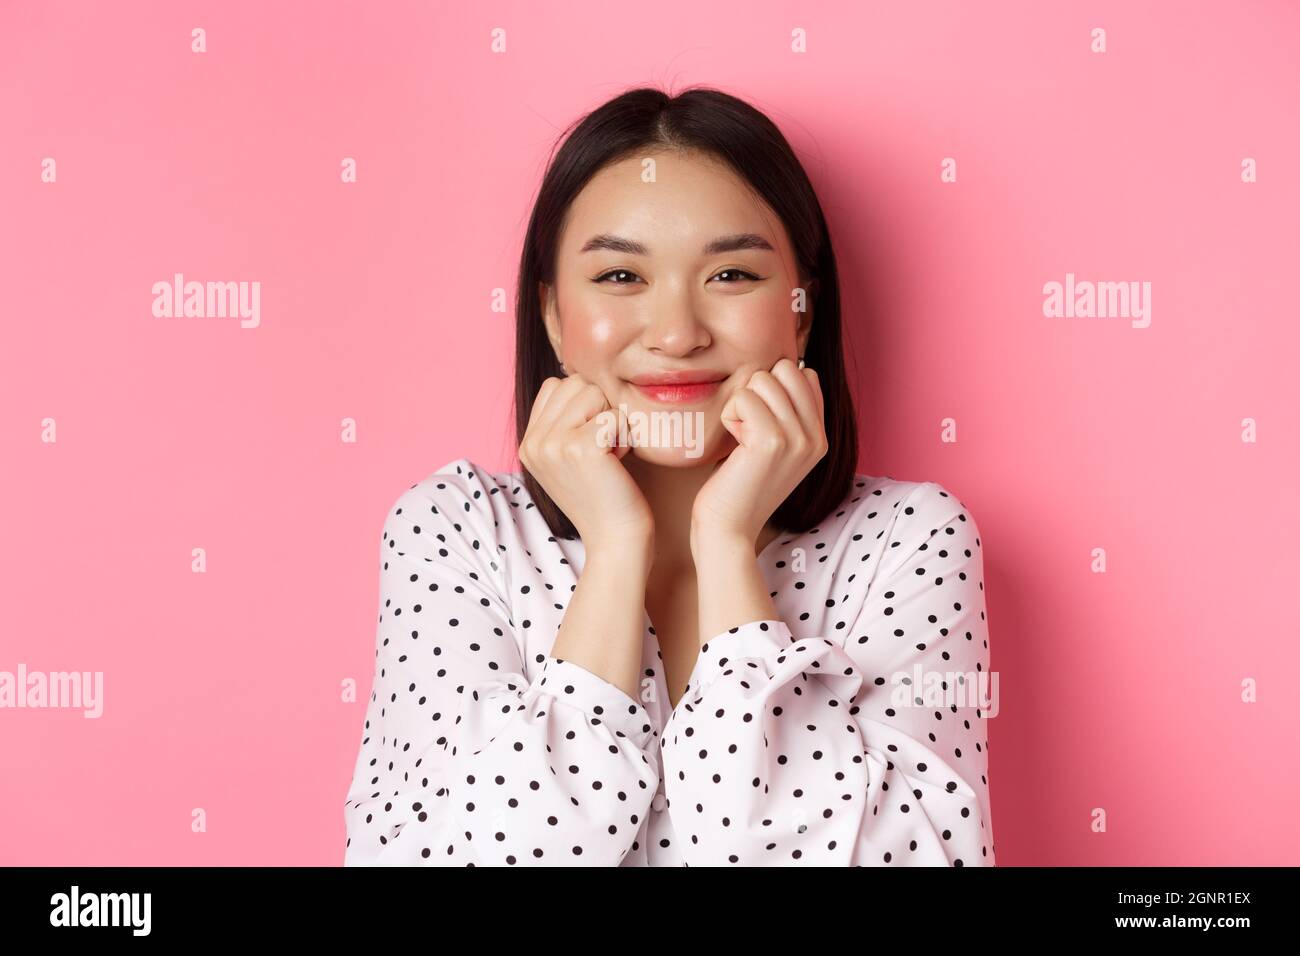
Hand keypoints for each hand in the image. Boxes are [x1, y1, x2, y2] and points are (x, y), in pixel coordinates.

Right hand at [519, 374, 653, 555]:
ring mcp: (552, 445)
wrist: (616, 539)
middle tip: (604, 451)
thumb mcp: (570, 457)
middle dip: (600, 410)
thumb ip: (564, 421)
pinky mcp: (580, 448)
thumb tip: (575, 374)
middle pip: (576, 384)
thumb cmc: (605, 496)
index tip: (592, 444)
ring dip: (613, 421)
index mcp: (528, 444)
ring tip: (610, 455)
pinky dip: (625, 435)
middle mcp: (533, 443)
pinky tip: (619, 463)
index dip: (585, 406)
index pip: (556, 386)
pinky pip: (614, 414)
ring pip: (594, 393)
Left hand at [691, 357, 827, 547]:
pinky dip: (729, 416)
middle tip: (748, 429)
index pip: (804, 373)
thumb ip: (788, 412)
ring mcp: (797, 439)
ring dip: (740, 405)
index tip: (761, 423)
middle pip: (784, 368)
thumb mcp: (776, 446)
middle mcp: (816, 436)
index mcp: (821, 436)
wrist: (728, 528)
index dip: (773, 388)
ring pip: (762, 379)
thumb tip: (786, 364)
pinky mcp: (771, 442)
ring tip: (741, 440)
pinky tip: (733, 446)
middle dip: (756, 390)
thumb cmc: (739, 484)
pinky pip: (743, 398)